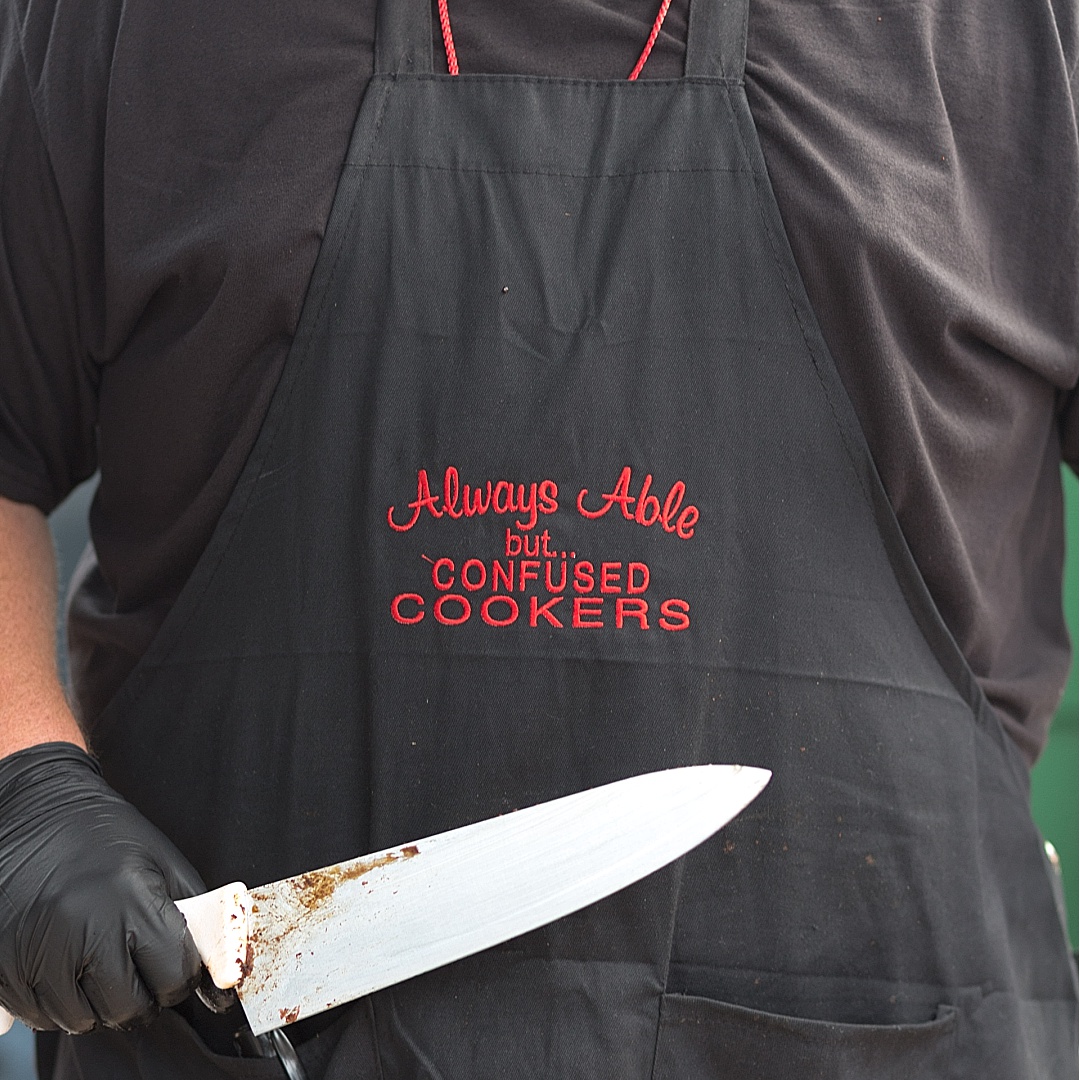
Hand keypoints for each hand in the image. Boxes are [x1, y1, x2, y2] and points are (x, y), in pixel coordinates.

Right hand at [0, 742, 203, 1031]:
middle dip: (143, 996)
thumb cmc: (106, 836)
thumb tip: (219, 984)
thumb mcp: (164, 865)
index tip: (175, 965)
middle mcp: (84, 929)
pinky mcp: (6, 965)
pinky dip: (59, 1004)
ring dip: (99, 1004)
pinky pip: (40, 1016)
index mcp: (132, 901)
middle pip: (128, 1008)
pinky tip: (68, 968)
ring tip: (101, 964)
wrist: (39, 812)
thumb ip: (195, 922)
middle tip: (139, 969)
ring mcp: (40, 951)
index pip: (173, 977)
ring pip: (82, 1020)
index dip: (181, 976)